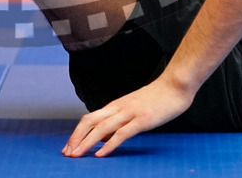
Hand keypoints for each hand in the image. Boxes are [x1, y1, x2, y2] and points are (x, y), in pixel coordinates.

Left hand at [62, 76, 194, 157]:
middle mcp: (118, 108)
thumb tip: (103, 137)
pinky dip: (109, 144)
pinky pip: (122, 133)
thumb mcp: (133, 109)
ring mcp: (130, 112)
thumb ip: (118, 121)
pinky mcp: (142, 119)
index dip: (77, 133)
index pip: (89, 119)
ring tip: (77, 155)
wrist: (175, 86)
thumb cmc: (156, 99)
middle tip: (67, 154)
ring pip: (102, 128)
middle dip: (76, 138)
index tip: (69, 147)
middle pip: (90, 122)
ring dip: (87, 142)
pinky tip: (101, 154)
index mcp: (115, 106)